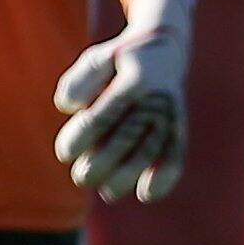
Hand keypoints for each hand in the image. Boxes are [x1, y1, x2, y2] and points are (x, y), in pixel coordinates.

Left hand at [53, 0, 193, 202]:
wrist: (164, 49)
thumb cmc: (119, 60)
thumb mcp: (96, 59)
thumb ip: (79, 80)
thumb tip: (67, 106)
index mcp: (135, 79)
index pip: (105, 112)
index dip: (83, 135)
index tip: (64, 154)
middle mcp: (158, 98)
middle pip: (128, 136)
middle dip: (103, 162)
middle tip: (81, 178)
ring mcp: (172, 114)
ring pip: (152, 150)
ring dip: (129, 175)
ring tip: (107, 192)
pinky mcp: (179, 127)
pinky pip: (176, 152)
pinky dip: (165, 175)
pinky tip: (146, 195)